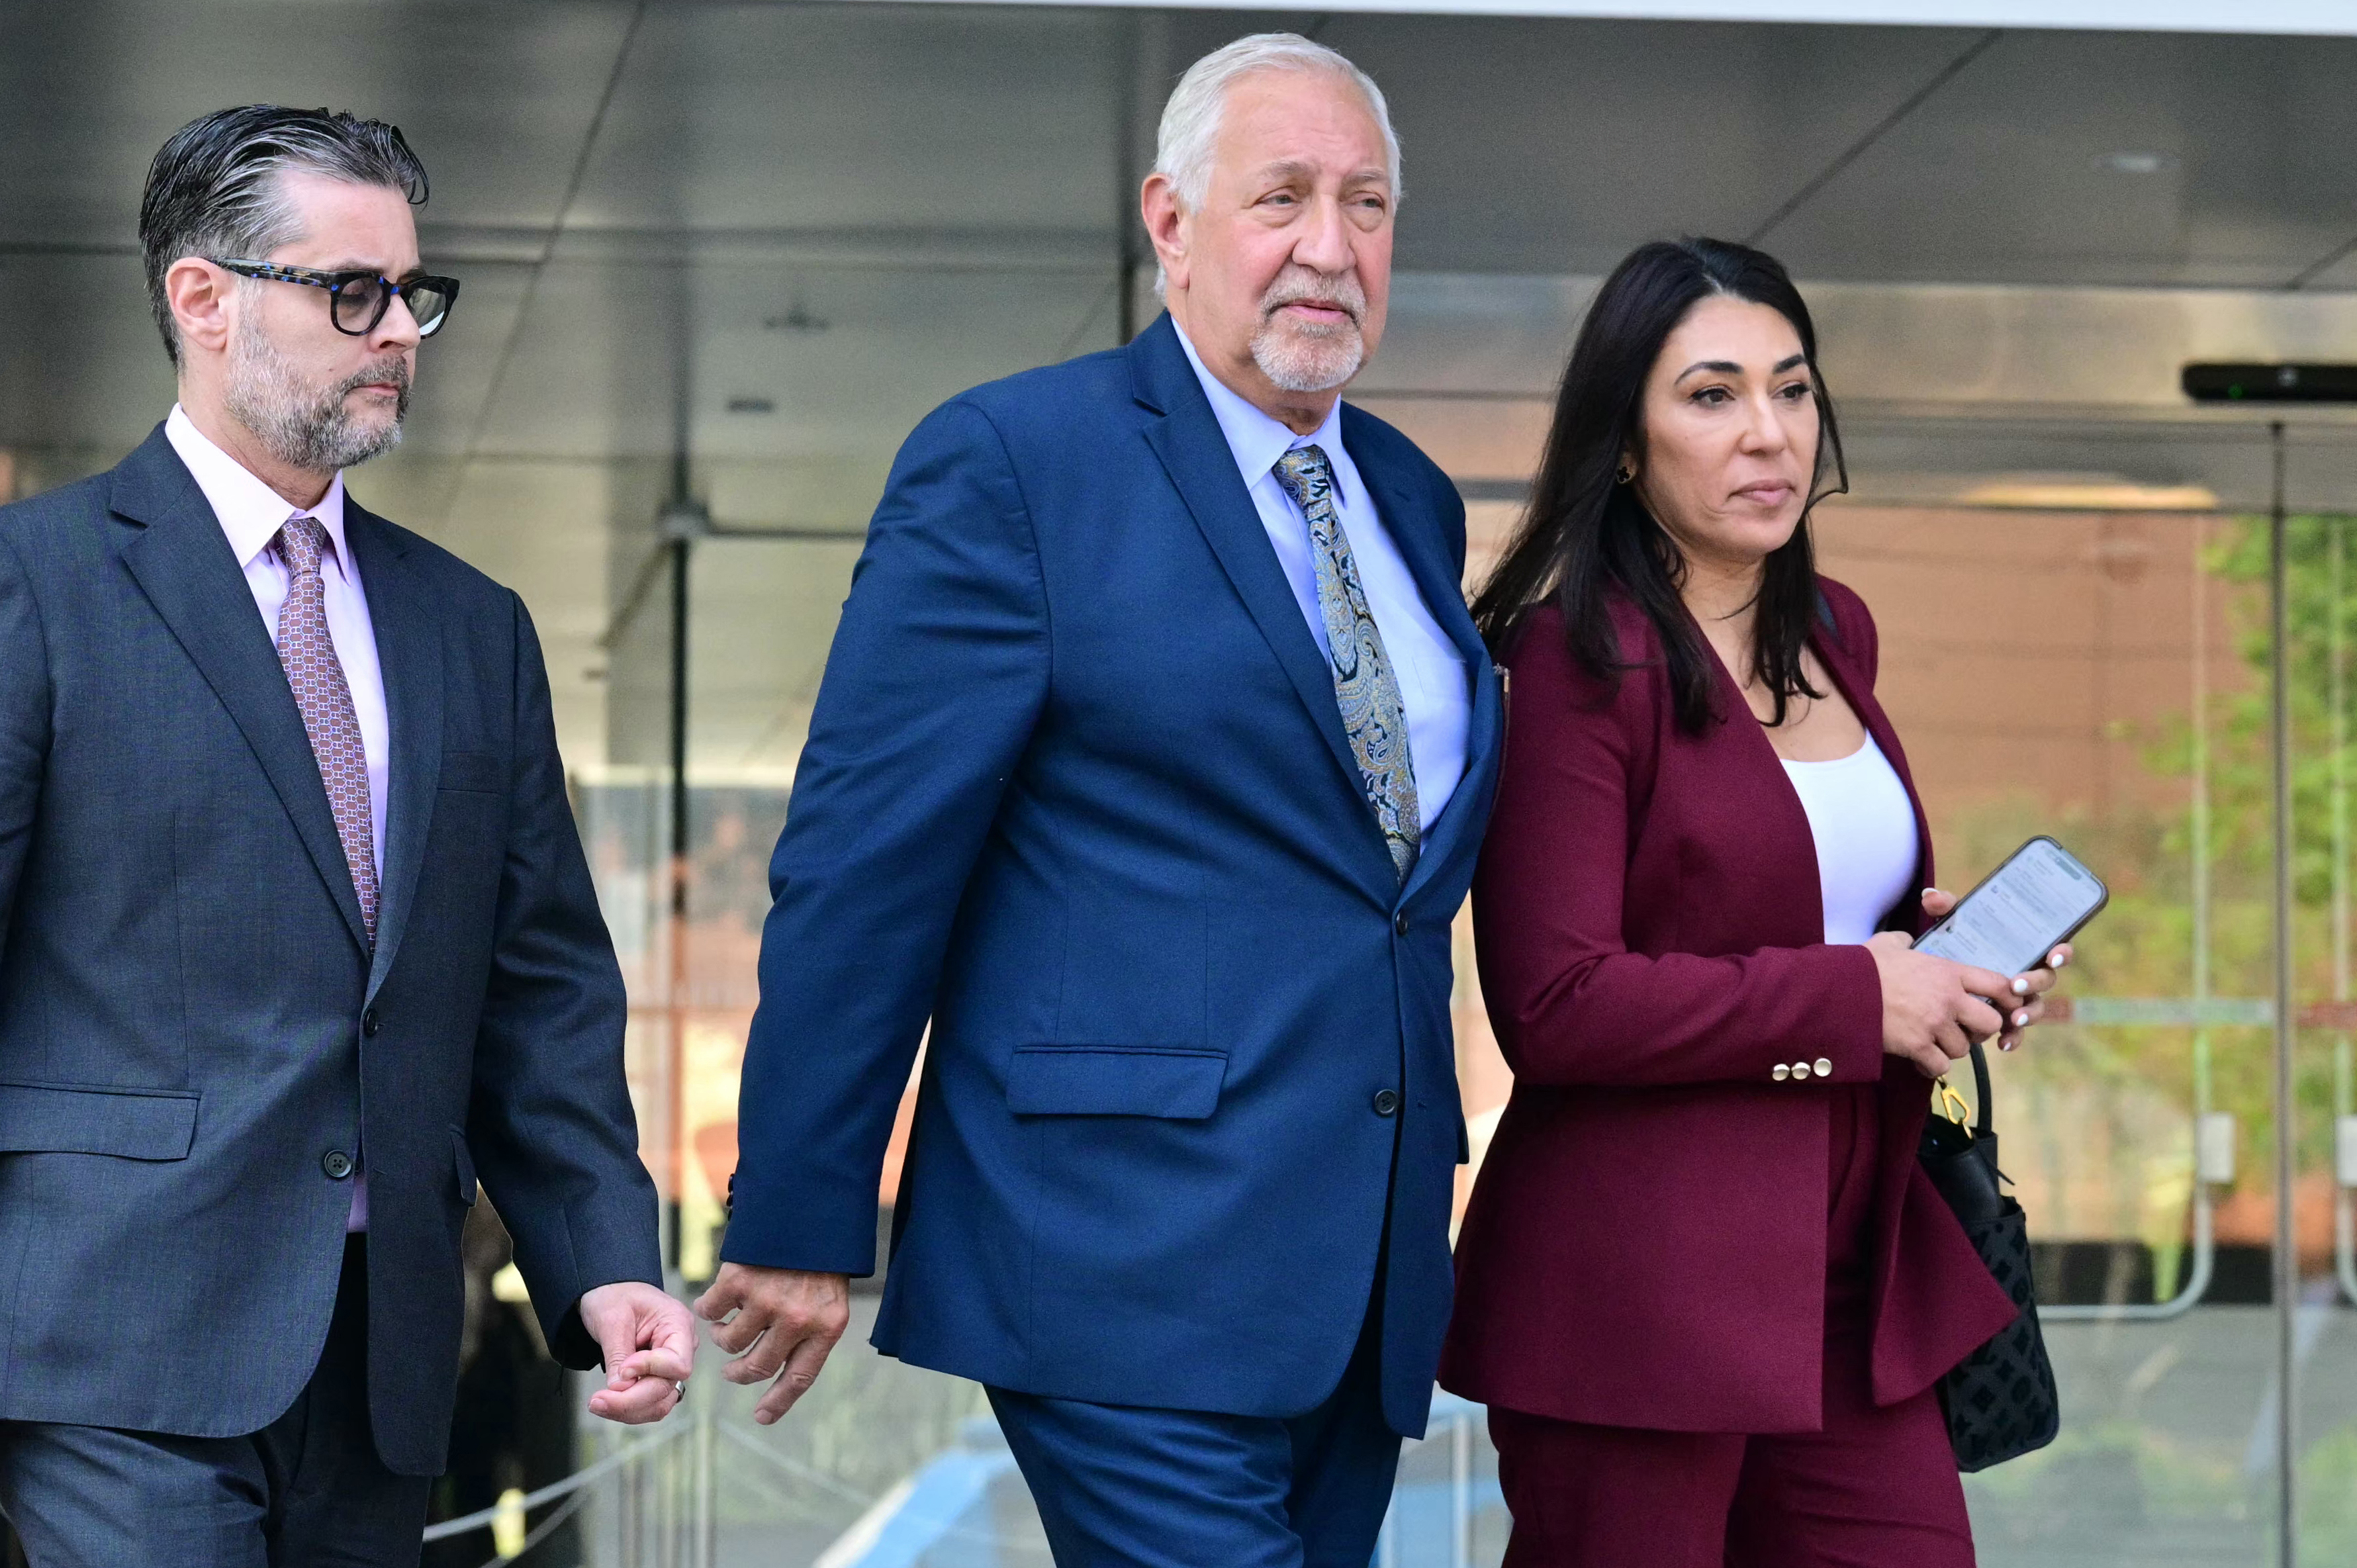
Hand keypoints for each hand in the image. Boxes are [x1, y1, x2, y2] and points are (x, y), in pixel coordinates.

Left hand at [578, 1281, 696, 1423]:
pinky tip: (607, 1401)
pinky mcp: (657, 1378)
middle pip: (665, 1389)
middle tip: (596, 1401)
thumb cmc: (613, 1296)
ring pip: (659, 1403)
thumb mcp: (612, 1319)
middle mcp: (681, 1348)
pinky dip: (628, 1408)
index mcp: (678, 1324)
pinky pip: (649, 1403)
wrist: (608, 1292)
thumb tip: (620, 1389)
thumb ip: (618, 1354)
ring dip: (628, 1410)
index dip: (650, 1371)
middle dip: (630, 1400)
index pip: (677, 1363)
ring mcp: (670, 1366)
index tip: (621, 1369)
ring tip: (597, 1403)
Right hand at [693, 1264, 850, 1424]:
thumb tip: (777, 1375)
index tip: (761, 1417)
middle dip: (739, 1374)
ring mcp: (766, 1301)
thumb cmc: (818, 1260)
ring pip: (730, 1341)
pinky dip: (707, 1310)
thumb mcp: (830, 1300)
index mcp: (826, 1327)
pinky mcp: (738, 1281)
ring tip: (726, 1327)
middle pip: (757, 1367)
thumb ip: (810, 1334)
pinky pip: (710, 1310)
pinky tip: (713, 1304)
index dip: (778, 1401)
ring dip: (723, 1339)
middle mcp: (797, 1320)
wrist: (808, 1210)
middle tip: (732, 1372)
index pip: (799, 1377)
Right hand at [1866, 926, 2011, 1078]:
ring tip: (1933, 1044)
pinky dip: (1932, 1066)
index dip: (2008, 998)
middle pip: (1991, 1022)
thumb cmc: (1865, 965)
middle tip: (1962, 1029)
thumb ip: (1906, 942)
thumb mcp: (1890, 944)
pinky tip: (1921, 1061)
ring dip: (1950, 1049)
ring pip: (1964, 1048)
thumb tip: (1906, 941)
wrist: (1841, 990)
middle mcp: (1948, 999)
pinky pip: (1940, 1066)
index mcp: (1948, 972)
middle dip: (1980, 1029)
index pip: (1998, 984)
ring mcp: (1934, 1024)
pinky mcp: (1917, 1046)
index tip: (2003, 1006)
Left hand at [1919, 887, 2072, 1053]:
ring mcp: (2021, 998)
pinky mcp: (2007, 1016)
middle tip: (2017, 986)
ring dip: (2027, 1014)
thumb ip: (1946, 907)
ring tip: (2012, 1019)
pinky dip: (2013, 1038)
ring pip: (2035, 1008)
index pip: (2056, 947)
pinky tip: (2003, 1043)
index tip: (2053, 954)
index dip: (2061, 951)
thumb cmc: (1961, 940)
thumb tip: (1930, 898)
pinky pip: (2016, 1030)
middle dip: (2035, 983)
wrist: (1942, 971)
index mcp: (2027, 947)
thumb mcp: (1954, 922)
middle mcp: (2029, 972)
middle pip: (2046, 979)